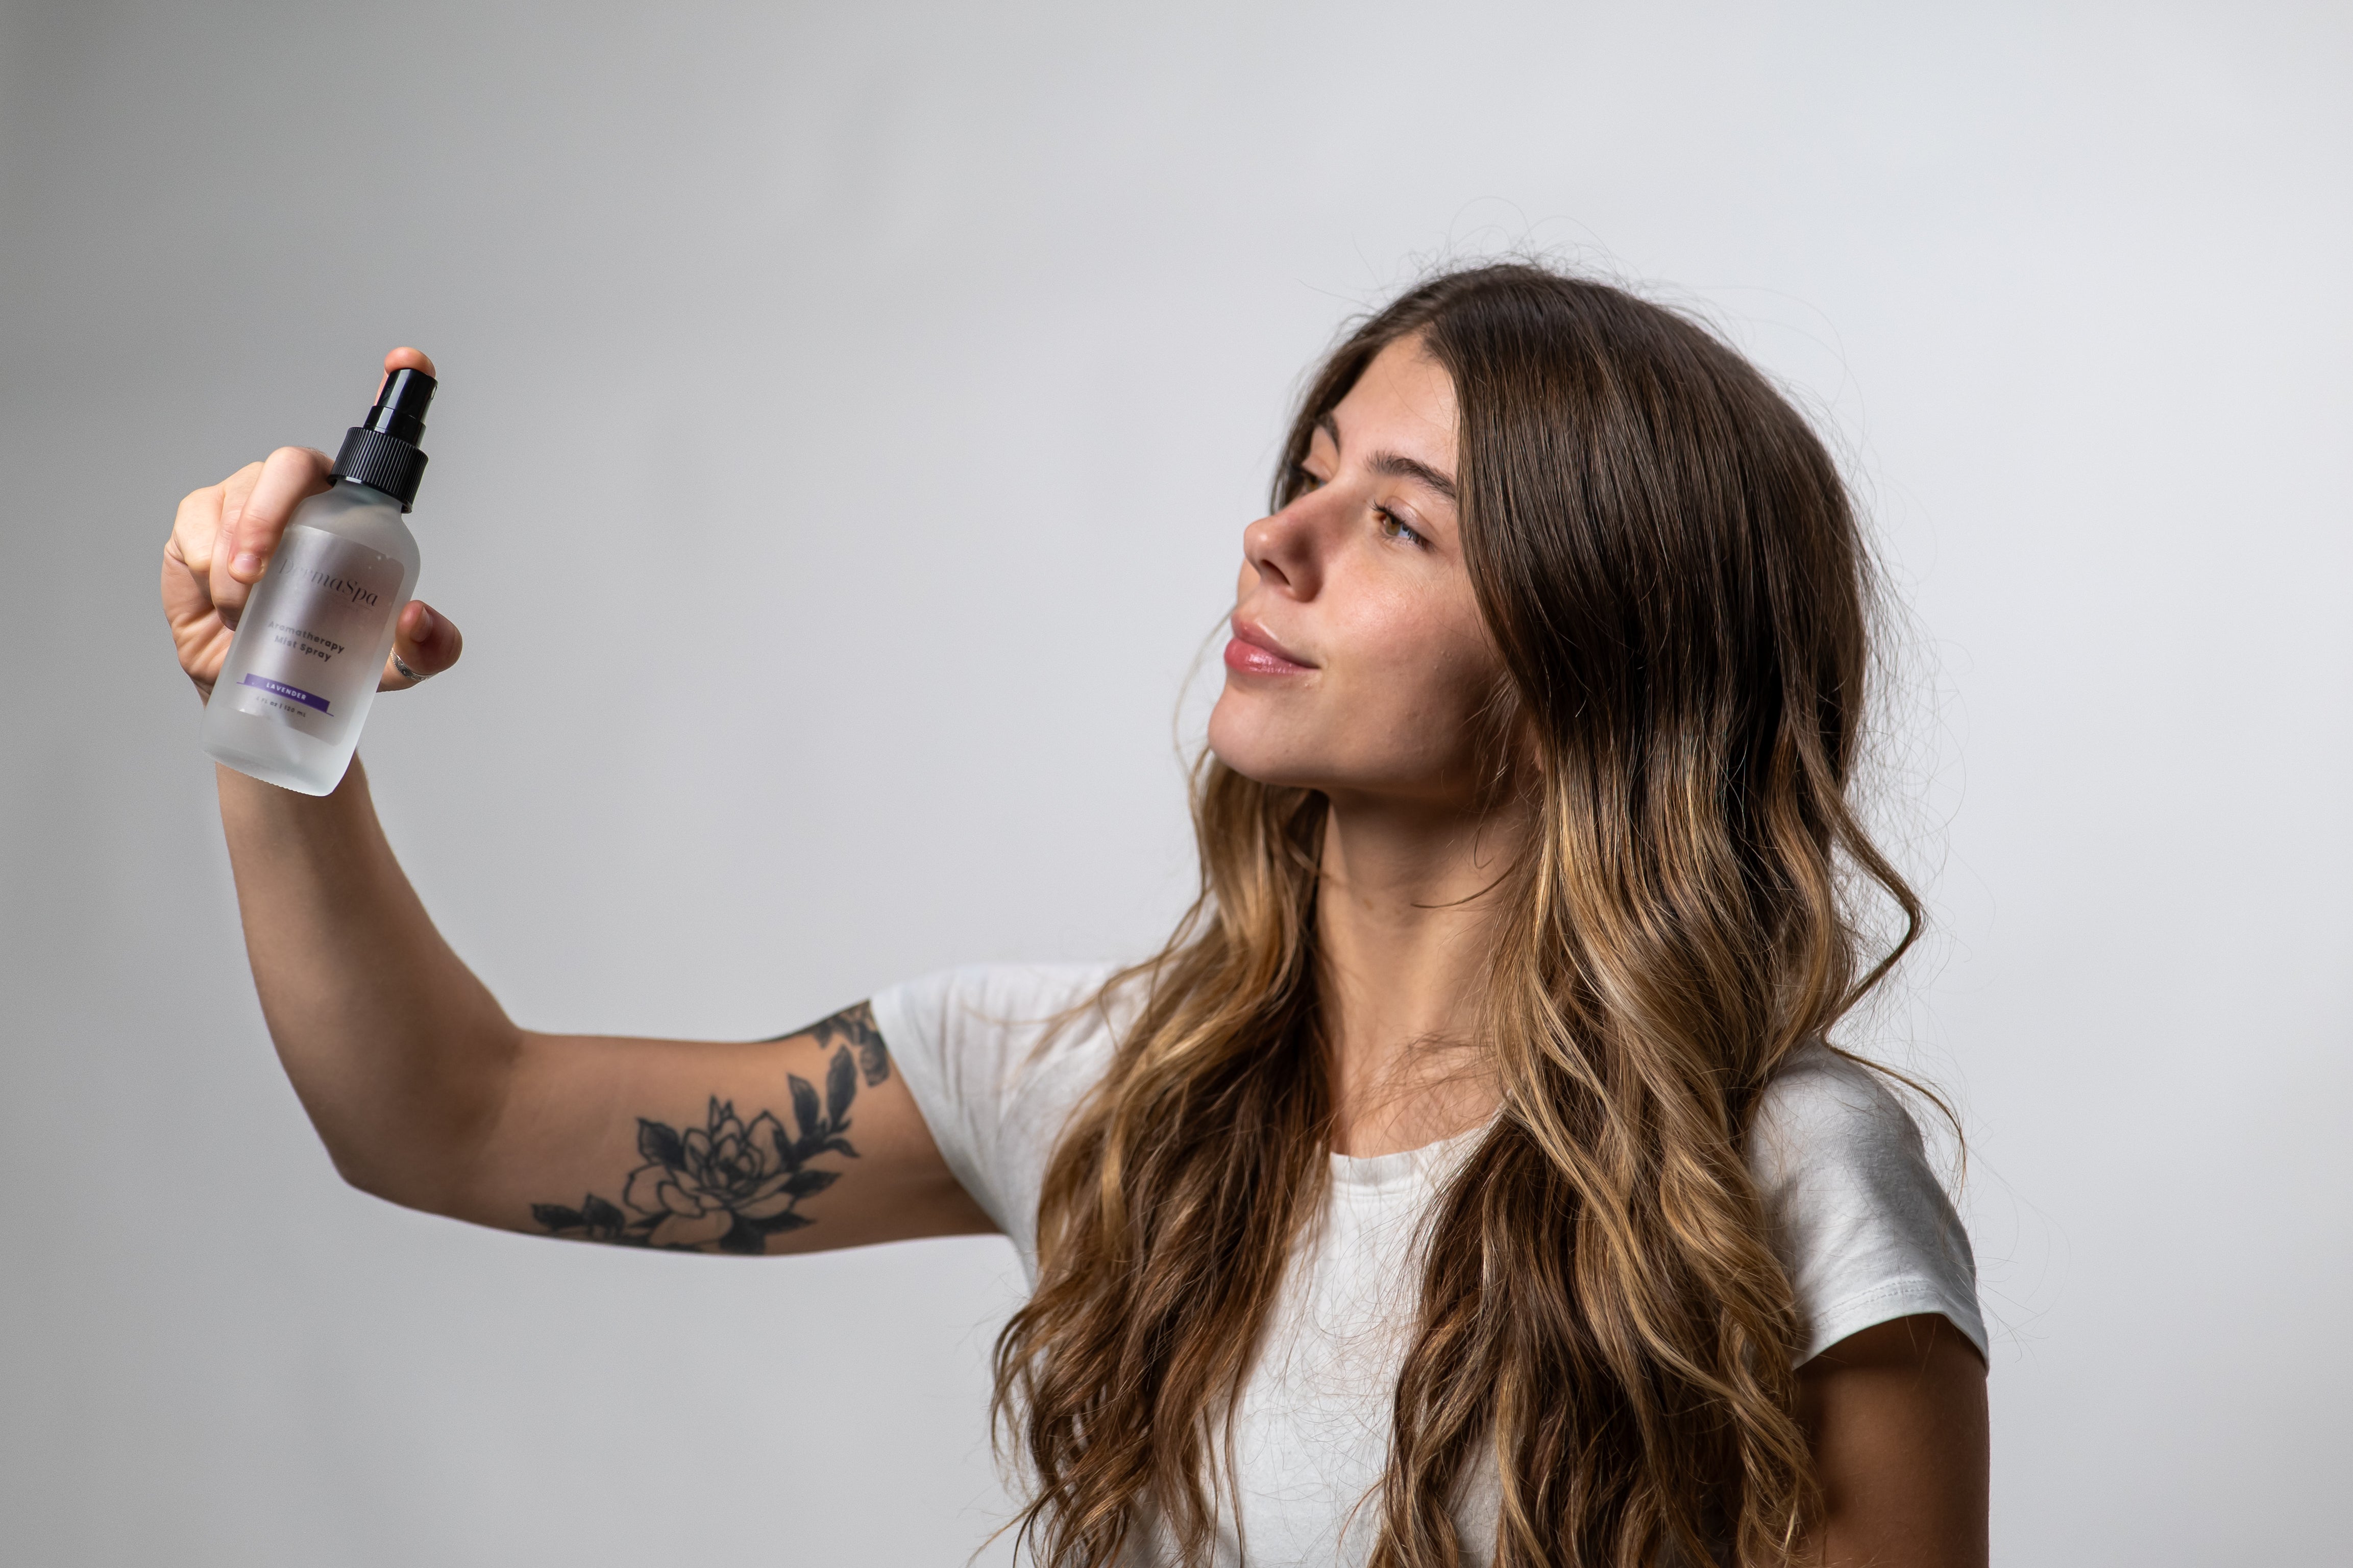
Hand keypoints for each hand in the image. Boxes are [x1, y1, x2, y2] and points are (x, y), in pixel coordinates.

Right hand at [163, 347, 462, 701]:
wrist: (264, 689)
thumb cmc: (329, 660)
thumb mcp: (392, 666)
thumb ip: (427, 649)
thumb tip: (417, 619)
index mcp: (355, 513)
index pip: (381, 446)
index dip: (398, 390)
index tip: (409, 359)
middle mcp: (305, 496)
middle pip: (290, 467)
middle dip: (268, 514)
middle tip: (258, 572)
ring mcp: (249, 501)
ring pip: (238, 501)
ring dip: (235, 559)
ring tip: (247, 609)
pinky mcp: (200, 520)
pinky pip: (197, 524)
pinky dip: (205, 563)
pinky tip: (221, 594)